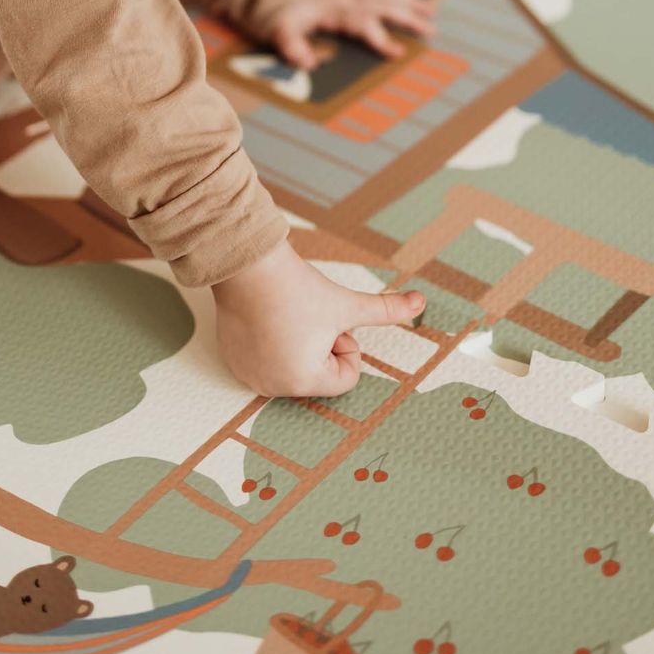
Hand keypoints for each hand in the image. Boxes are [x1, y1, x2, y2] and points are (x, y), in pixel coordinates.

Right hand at [211, 238, 425, 396]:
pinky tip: (265, 319)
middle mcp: (274, 387)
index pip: (346, 377)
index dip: (345, 345)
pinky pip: (264, 361)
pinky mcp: (232, 361)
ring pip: (293, 366)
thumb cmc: (297, 288)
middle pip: (319, 373)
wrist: (248, 266)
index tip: (328, 321)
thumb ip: (386, 310)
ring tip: (285, 317)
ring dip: (297, 345)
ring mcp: (249, 376)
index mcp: (305, 381)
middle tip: (305, 318)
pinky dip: (270, 344)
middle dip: (320, 346)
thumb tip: (421, 303)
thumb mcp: (347, 304)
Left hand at [269, 0, 436, 68]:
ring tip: (432, 12)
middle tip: (431, 31)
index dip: (381, 39)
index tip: (398, 53)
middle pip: (384, 5)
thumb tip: (308, 63)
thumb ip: (291, 46)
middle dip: (408, 17)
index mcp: (334, 10)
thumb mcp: (280, 31)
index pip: (363, 24)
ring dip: (411, 1)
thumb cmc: (283, 15)